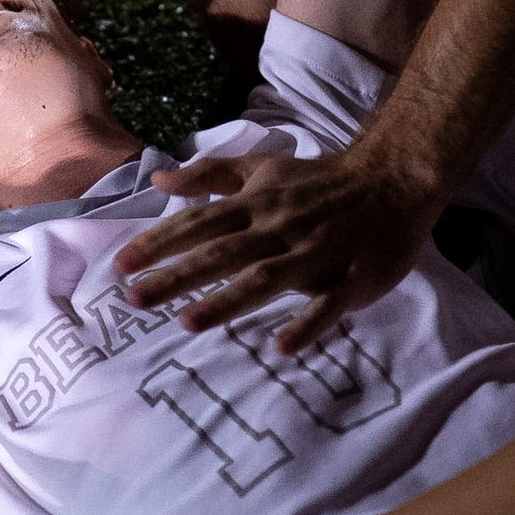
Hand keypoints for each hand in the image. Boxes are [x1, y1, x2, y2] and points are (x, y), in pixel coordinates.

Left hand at [116, 150, 445, 351]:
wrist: (394, 180)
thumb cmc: (321, 180)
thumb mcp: (263, 167)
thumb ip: (210, 175)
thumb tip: (159, 180)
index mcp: (258, 202)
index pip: (200, 222)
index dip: (159, 242)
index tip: (120, 265)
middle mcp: (281, 227)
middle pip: (222, 252)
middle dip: (177, 275)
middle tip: (134, 299)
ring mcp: (316, 254)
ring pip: (266, 278)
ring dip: (228, 301)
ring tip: (187, 323)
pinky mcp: (351, 279)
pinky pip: (327, 305)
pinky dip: (306, 324)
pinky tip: (282, 347)